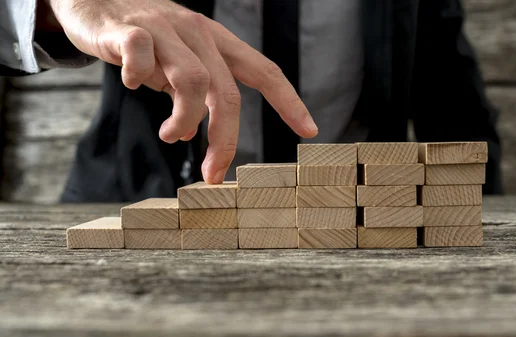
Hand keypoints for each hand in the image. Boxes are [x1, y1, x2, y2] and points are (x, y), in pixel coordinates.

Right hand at [44, 0, 318, 182]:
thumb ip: (187, 94)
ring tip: (170, 136)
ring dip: (185, 118)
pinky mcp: (128, 29)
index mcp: (215, 41)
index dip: (288, 101)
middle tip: (213, 172)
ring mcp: (164, 28)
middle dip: (225, 138)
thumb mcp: (174, 64)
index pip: (263, 71)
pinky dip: (137, 77)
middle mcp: (197, 33)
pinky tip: (130, 84)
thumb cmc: (140, 35)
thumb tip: (189, 133)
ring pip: (193, 79)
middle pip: (227, 91)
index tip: (309, 131)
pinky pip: (141, 54)